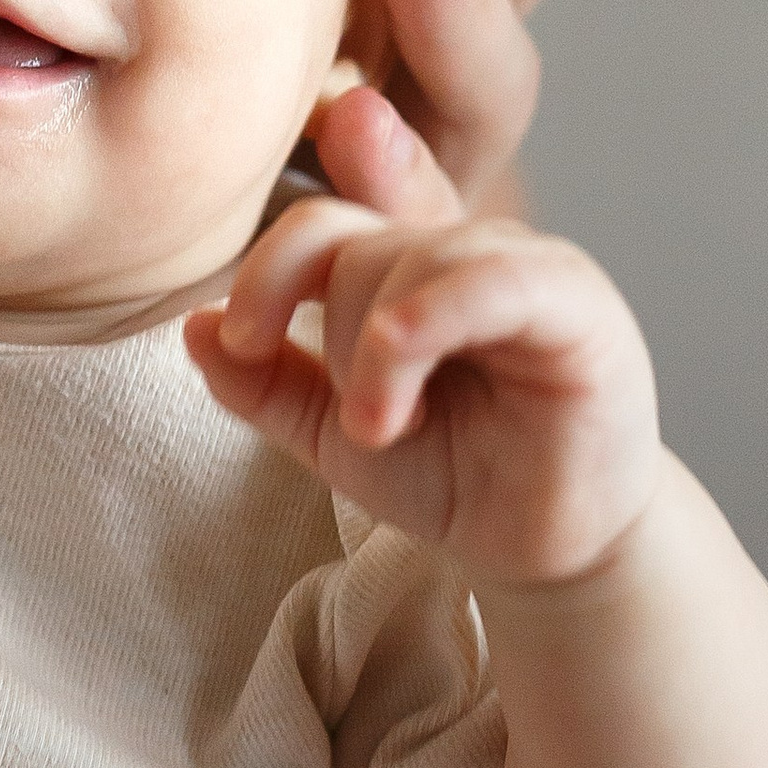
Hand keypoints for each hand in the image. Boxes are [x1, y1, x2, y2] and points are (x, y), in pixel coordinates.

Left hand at [186, 199, 662, 587]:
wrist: (544, 552)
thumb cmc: (454, 477)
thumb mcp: (335, 434)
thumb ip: (267, 381)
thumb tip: (191, 326)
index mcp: (405, 264)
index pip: (330, 216)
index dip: (276, 255)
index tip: (239, 331)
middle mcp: (462, 249)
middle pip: (352, 239)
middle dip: (326, 333)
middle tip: (356, 419)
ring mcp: (524, 265)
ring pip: (409, 253)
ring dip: (370, 349)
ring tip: (381, 427)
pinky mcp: (576, 303)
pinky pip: (489, 277)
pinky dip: (424, 319)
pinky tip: (394, 376)